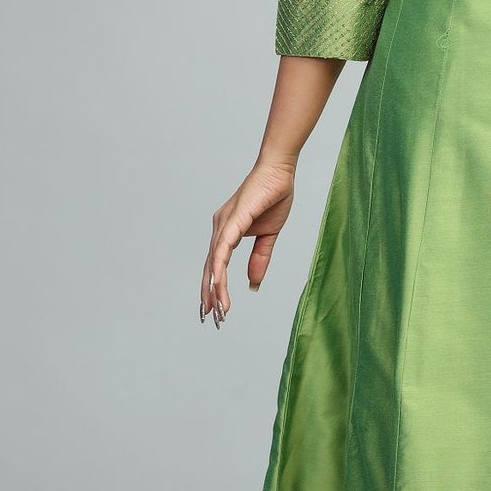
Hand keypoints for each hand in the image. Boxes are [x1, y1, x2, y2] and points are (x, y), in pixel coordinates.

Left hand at [200, 159, 296, 326]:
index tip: (216, 308)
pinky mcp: (233, 220)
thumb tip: (253, 282)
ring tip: (216, 309)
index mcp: (226, 231)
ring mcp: (224, 224)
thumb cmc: (273, 197)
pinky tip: (218, 284)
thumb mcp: (268, 236)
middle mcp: (220, 228)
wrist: (280, 172)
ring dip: (214, 287)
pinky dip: (219, 268)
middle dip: (210, 294)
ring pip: (214, 262)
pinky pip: (222, 249)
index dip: (215, 287)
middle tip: (211, 318)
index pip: (216, 265)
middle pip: (210, 267)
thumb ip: (260, 258)